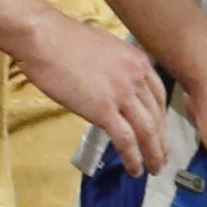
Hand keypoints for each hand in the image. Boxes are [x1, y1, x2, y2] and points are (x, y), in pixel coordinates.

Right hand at [22, 19, 171, 176]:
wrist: (45, 38)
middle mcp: (137, 77)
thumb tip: (113, 86)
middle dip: (161, 141)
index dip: (161, 119)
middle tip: (162, 158)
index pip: (159, 97)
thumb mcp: (105, 49)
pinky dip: (133, 157)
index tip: (160, 133)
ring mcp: (122, 93)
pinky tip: (134, 168)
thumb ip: (117, 69)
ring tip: (153, 169)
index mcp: (138, 62)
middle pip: (157, 116)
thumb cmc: (64, 40)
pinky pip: (126, 139)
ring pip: (147, 131)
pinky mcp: (103, 109)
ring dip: (153, 154)